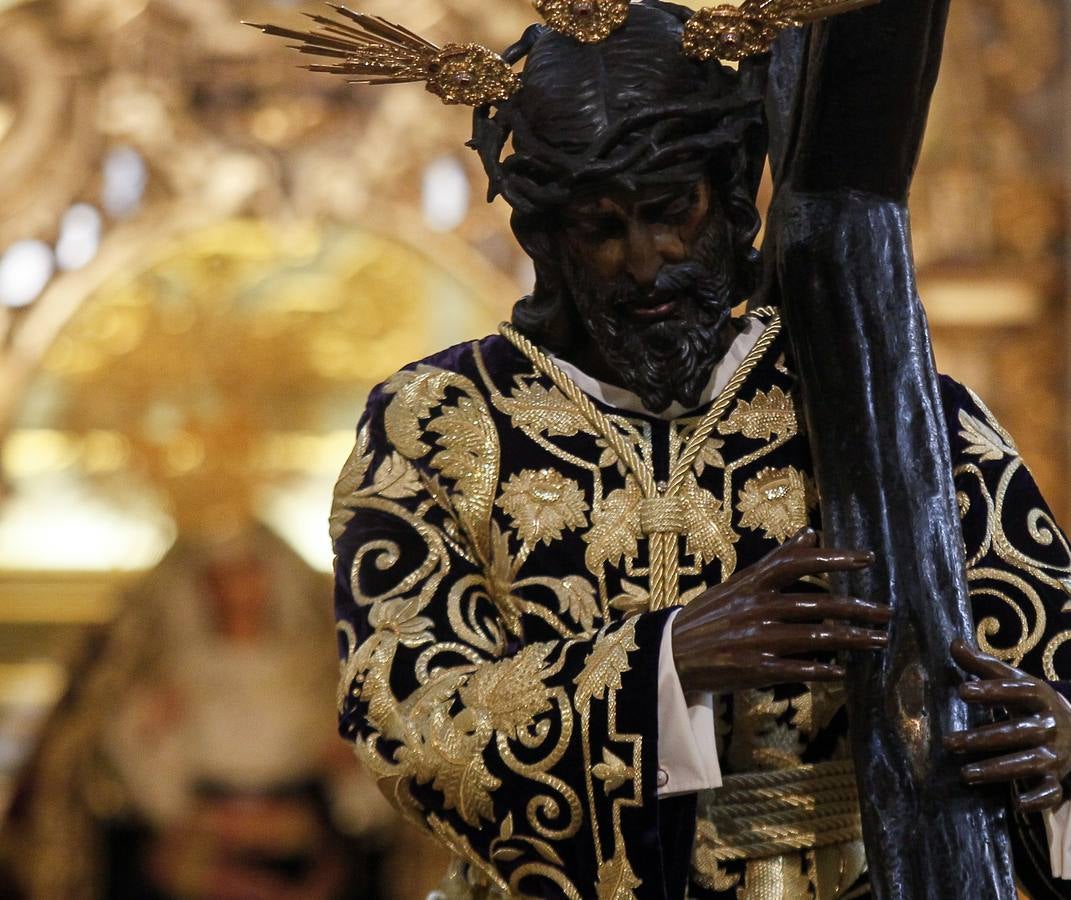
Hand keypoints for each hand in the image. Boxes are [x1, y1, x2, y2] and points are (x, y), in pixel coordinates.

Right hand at [671, 528, 888, 693]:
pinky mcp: (753, 668)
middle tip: (887, 612)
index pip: (798, 562)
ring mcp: (755, 638)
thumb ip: (777, 559)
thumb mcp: (740, 582)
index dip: (834, 559)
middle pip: (816, 604)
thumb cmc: (711, 615)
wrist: (671, 653)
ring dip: (851, 640)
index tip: (868, 559)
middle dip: (857, 609)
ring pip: (814, 637)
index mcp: (752, 582)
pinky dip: (822, 670)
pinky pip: (796, 669)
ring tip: (878, 641)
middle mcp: (756, 606)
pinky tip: (842, 671)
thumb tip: (810, 532)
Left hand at [945, 639, 1070, 813]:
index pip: (1018, 691)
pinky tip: (1016, 803)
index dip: (992, 690)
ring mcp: (1056, 754)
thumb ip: (983, 665)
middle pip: (1018, 732)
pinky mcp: (1057, 778)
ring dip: (999, 769)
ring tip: (966, 773)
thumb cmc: (1031, 702)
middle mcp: (1050, 726)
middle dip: (984, 739)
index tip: (961, 691)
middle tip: (949, 742)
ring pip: (1030, 763)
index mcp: (1040, 697)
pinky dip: (1037, 799)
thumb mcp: (1013, 680)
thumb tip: (953, 643)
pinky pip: (1052, 792)